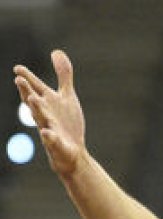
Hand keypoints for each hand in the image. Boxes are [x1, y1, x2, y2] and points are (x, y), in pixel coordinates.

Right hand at [13, 50, 86, 175]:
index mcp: (47, 102)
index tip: (18, 69)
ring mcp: (50, 129)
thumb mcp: (66, 96)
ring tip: (33, 98)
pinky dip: (49, 137)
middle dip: (26, 91)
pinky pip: (52, 141)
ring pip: (41, 119)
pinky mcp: (57, 144)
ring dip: (36, 109)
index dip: (28, 78)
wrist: (72, 152)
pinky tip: (47, 133)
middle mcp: (45, 114)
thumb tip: (56, 51)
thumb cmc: (66, 123)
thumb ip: (63, 75)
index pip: (35, 88)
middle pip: (34, 101)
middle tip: (19, 80)